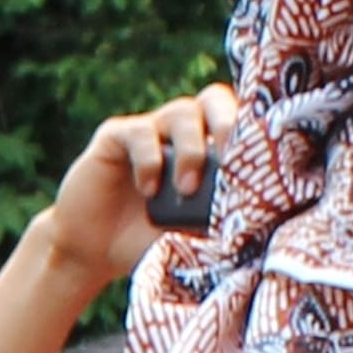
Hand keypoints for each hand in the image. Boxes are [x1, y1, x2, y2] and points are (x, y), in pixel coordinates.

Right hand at [32, 86, 242, 288]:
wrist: (93, 253)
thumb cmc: (147, 240)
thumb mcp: (191, 233)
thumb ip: (218, 216)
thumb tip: (252, 213)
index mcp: (207, 148)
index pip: (237, 120)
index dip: (252, 131)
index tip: (260, 162)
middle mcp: (181, 131)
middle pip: (214, 99)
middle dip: (228, 122)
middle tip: (231, 157)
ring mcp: (149, 131)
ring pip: (182, 112)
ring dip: (191, 149)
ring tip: (186, 189)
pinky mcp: (115, 137)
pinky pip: (140, 132)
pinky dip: (150, 160)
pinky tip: (148, 189)